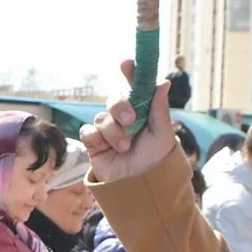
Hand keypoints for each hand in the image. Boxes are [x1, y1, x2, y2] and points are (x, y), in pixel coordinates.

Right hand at [79, 59, 178, 183]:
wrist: (139, 187)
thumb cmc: (155, 162)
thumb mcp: (162, 135)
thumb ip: (159, 109)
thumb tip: (163, 82)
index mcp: (143, 112)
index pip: (135, 88)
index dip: (131, 73)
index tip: (127, 63)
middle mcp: (124, 119)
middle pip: (115, 99)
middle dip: (121, 106)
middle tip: (131, 120)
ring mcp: (108, 131)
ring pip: (101, 118)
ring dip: (113, 132)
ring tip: (124, 148)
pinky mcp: (94, 144)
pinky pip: (88, 132)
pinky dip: (97, 139)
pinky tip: (106, 150)